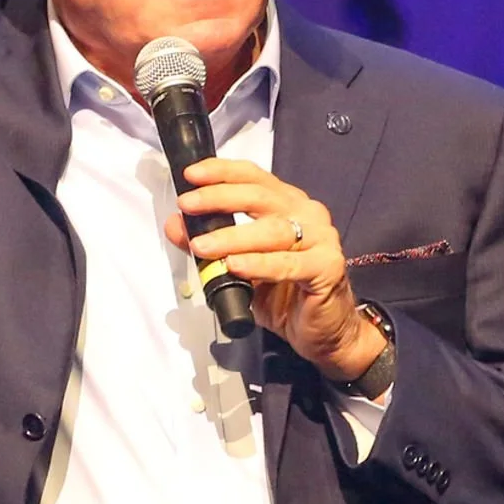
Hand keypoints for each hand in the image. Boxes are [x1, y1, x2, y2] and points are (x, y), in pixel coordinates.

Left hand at [166, 157, 387, 383]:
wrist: (324, 331)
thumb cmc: (286, 295)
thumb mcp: (239, 268)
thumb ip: (210, 244)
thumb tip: (176, 225)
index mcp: (289, 205)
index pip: (255, 178)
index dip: (223, 172)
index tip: (192, 175)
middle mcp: (308, 214)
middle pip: (261, 197)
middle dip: (220, 198)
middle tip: (188, 205)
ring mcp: (322, 239)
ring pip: (273, 231)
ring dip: (232, 236)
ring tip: (201, 245)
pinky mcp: (328, 267)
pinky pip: (289, 264)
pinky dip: (259, 264)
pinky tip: (235, 266)